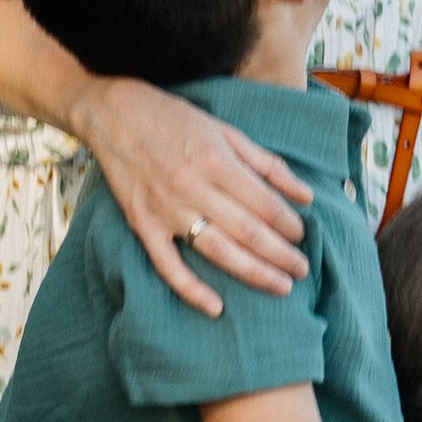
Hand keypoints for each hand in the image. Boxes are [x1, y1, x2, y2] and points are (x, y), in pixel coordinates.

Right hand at [74, 74, 308, 316]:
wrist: (114, 114)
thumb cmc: (175, 120)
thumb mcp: (226, 131)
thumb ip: (268, 164)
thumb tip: (307, 195)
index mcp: (217, 161)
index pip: (265, 203)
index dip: (290, 225)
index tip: (303, 236)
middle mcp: (193, 187)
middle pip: (248, 231)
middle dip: (281, 255)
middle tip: (303, 270)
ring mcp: (166, 209)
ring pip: (217, 250)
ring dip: (254, 272)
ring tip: (281, 287)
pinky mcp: (142, 224)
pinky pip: (167, 265)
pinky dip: (190, 289)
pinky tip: (216, 308)